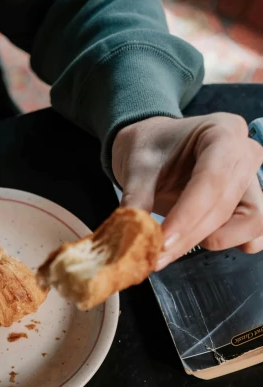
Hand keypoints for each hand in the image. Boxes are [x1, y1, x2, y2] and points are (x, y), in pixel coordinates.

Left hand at [112, 113, 262, 269]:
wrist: (156, 147)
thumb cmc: (151, 148)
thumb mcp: (136, 167)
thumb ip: (136, 201)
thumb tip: (135, 237)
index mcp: (221, 132)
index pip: (211, 180)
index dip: (187, 216)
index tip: (161, 241)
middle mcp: (245, 154)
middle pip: (226, 206)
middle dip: (190, 235)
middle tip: (155, 254)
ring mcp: (251, 180)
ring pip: (249, 222)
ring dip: (212, 240)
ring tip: (173, 246)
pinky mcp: (250, 204)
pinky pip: (256, 232)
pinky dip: (232, 243)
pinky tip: (199, 243)